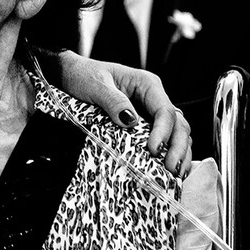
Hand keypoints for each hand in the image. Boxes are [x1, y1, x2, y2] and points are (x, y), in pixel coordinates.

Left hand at [55, 51, 191, 177]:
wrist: (70, 75)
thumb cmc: (83, 75)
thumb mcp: (95, 85)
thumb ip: (113, 101)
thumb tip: (131, 121)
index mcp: (146, 84)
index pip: (164, 111)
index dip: (163, 132)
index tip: (153, 150)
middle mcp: (153, 98)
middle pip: (177, 124)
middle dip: (178, 147)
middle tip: (171, 169)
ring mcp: (149, 112)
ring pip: (176, 133)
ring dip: (179, 152)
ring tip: (175, 174)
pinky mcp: (143, 124)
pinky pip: (163, 138)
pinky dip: (169, 152)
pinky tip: (169, 169)